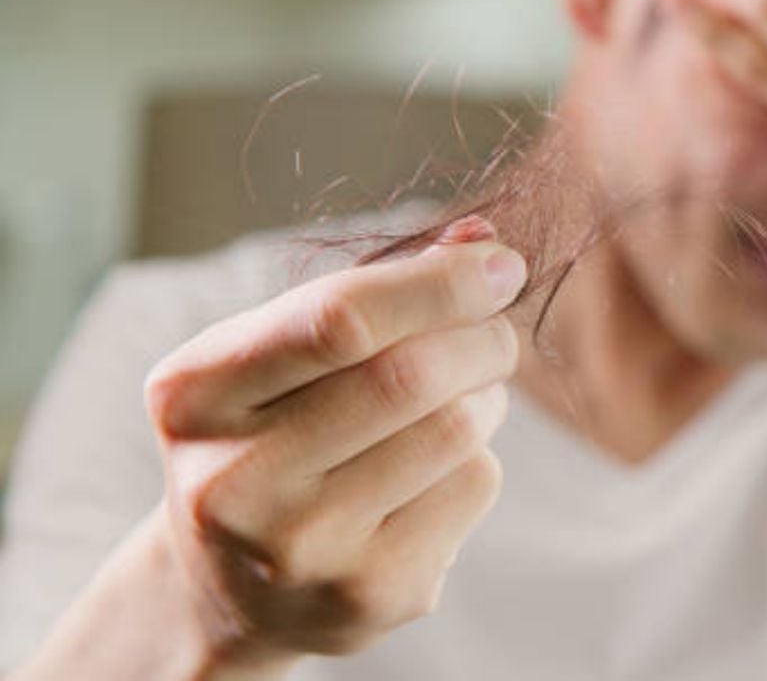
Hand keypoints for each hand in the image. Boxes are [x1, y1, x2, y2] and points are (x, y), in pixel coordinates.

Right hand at [143, 216, 525, 668]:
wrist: (237, 585)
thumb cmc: (273, 435)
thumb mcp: (284, 353)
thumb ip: (376, 289)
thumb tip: (485, 242)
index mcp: (193, 395)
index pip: (338, 321)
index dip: (438, 283)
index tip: (502, 265)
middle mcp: (234, 481)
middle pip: (409, 378)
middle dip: (482, 338)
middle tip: (496, 334)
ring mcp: (302, 549)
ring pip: (455, 431)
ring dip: (486, 397)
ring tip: (460, 399)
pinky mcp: (370, 594)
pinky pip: (473, 487)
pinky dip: (479, 458)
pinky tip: (435, 470)